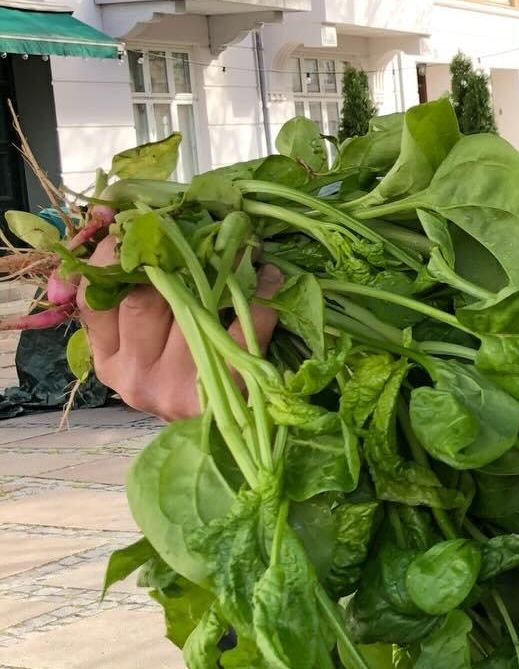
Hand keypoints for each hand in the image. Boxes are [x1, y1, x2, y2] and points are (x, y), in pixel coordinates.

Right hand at [77, 234, 281, 420]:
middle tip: (195, 223)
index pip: (96, 298)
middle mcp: (135, 375)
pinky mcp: (220, 393)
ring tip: (241, 244)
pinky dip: (261, 298)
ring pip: (192, 309)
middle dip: (170, 253)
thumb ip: (124, 298)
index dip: (112, 255)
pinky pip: (243, 331)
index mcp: (109, 360)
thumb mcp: (140, 347)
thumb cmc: (180, 382)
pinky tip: (271, 278)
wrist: (216, 447)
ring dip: (220, 268)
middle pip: (144, 298)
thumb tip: (114, 223)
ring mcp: (175, 387)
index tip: (132, 222)